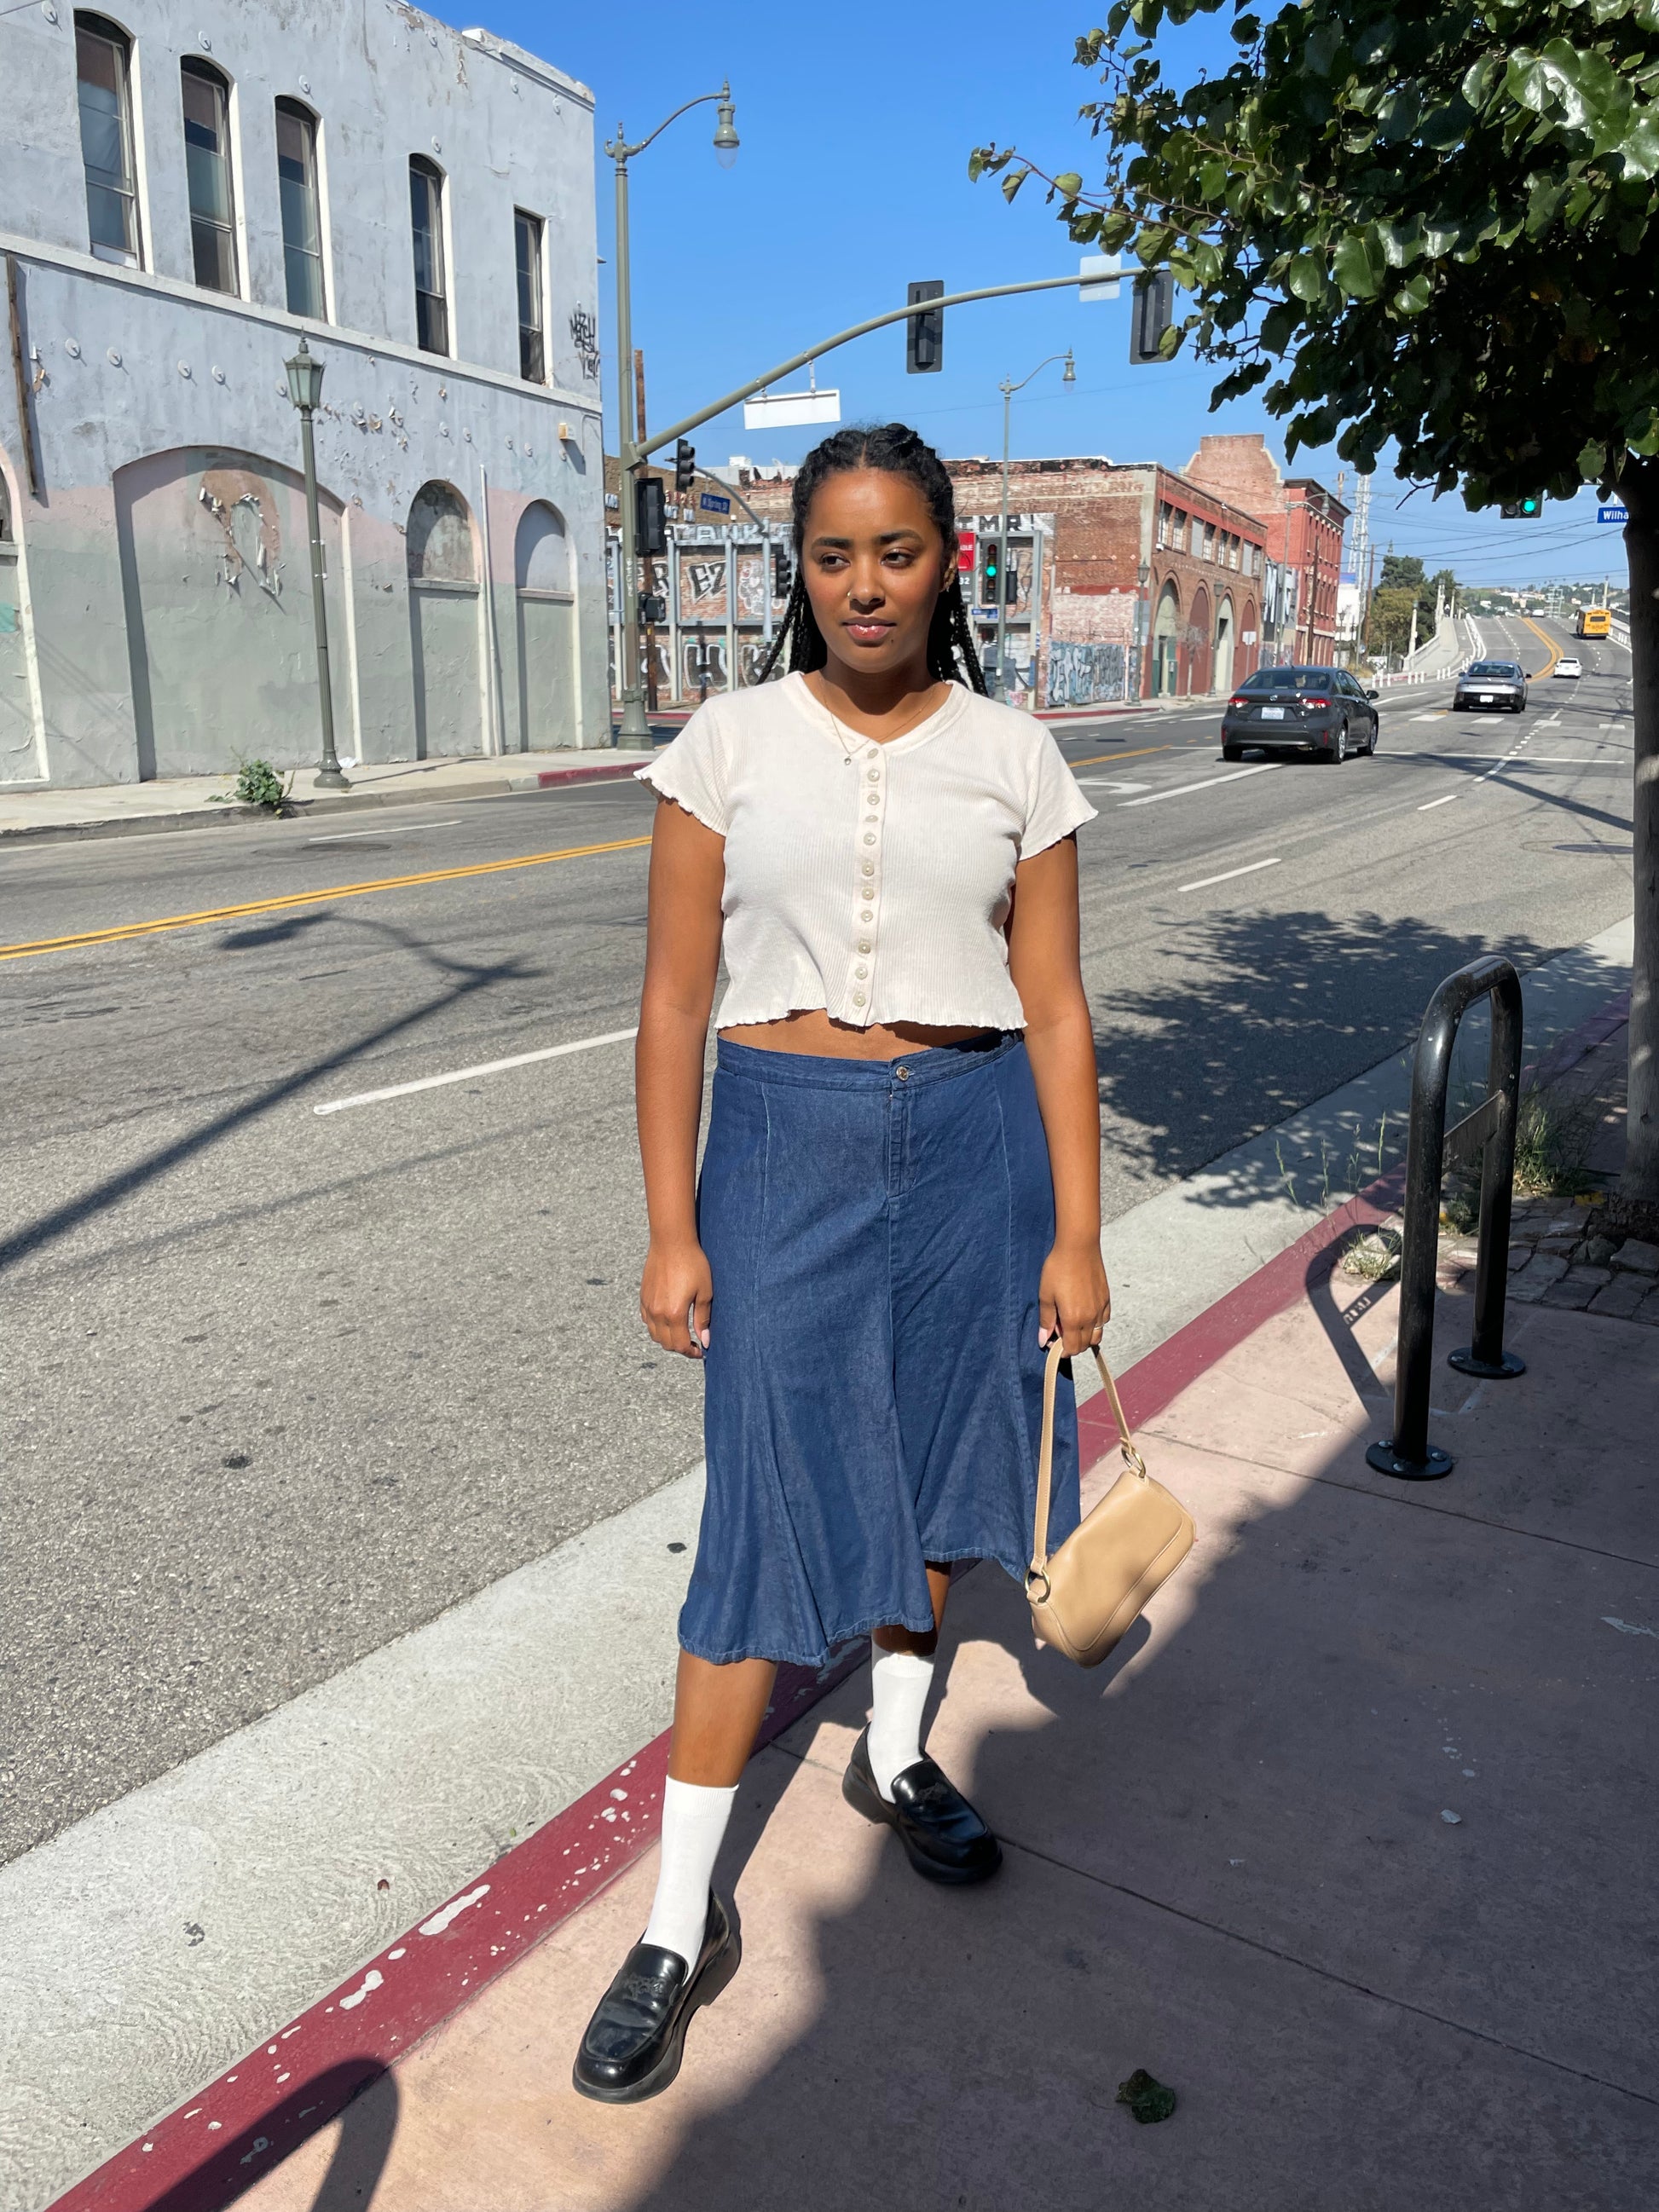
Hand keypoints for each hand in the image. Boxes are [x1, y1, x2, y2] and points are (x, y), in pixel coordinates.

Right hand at [641, 1238, 712, 1357]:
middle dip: (680, 1347)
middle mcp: (657, 1312)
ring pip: (654, 1334)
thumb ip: (703, 1318)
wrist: (671, 1242)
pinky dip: (657, 1326)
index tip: (700, 1350)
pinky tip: (668, 1319)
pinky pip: (647, 1320)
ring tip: (682, 1332)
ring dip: (668, 1338)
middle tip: (694, 1342)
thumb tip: (705, 1340)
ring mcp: (648, 1305)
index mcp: (674, 1313)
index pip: (680, 1345)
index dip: (691, 1352)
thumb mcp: (705, 1291)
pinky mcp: (643, 1297)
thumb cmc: (693, 1263)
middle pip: (666, 1343)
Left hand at [1037, 1238, 1110, 1357]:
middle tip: (1059, 1331)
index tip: (1052, 1343)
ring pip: (1097, 1335)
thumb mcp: (1046, 1295)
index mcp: (1073, 1318)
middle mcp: (1090, 1317)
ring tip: (1072, 1324)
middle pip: (1084, 1344)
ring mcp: (1101, 1309)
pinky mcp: (1106, 1299)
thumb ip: (1046, 1320)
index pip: (1072, 1348)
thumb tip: (1043, 1340)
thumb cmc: (1058, 1268)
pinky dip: (1095, 1325)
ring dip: (1085, 1337)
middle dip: (1072, 1344)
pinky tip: (1084, 1313)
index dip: (1062, 1350)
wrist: (1079, 1247)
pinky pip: (1103, 1321)